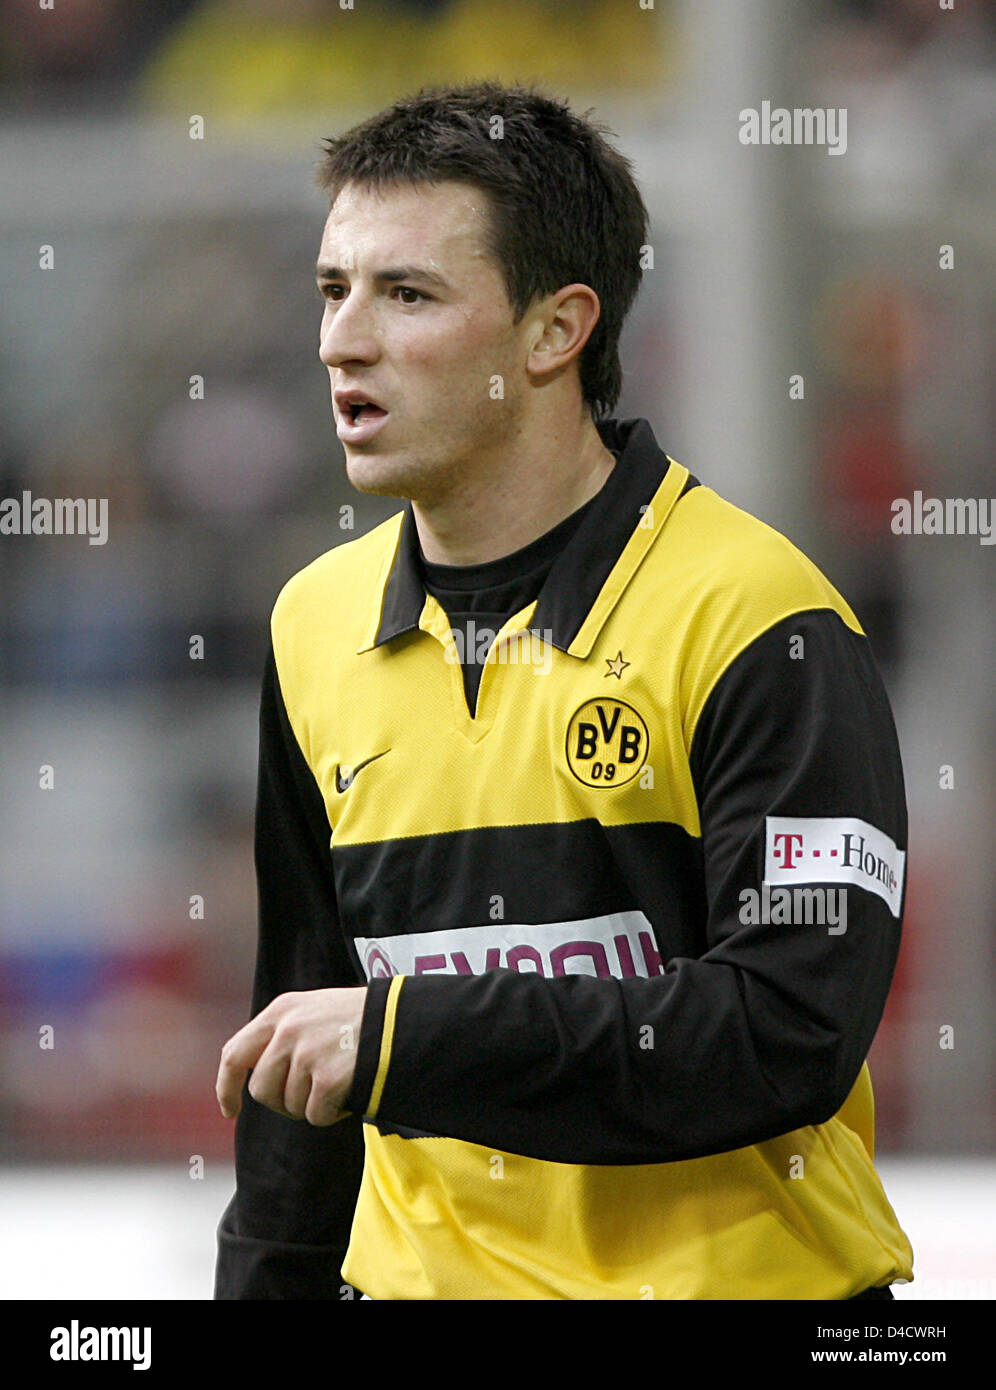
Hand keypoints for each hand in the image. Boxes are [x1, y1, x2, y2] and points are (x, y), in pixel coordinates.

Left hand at [216, 987, 366, 1125]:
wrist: (399, 1021)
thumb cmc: (358, 1019)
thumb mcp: (312, 1010)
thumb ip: (281, 1034)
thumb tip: (253, 1076)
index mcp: (280, 1011)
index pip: (233, 1055)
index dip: (226, 1087)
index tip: (229, 1110)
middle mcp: (288, 1031)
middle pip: (262, 1090)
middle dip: (282, 1102)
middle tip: (310, 1095)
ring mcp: (307, 1055)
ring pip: (290, 1106)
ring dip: (313, 1105)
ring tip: (338, 1082)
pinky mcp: (327, 1079)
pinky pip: (316, 1116)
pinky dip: (332, 1113)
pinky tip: (348, 1092)